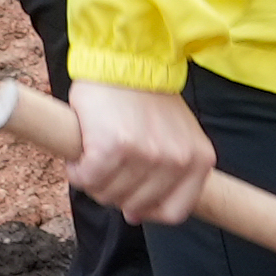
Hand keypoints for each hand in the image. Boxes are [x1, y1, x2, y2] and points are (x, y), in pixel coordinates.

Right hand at [64, 80, 215, 225]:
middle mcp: (177, 161)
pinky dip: (77, 171)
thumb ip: (165, 175)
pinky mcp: (113, 148)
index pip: (175, 211)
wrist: (125, 59)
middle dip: (113, 191)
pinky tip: (80, 153)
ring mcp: (147, 156)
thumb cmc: (146, 97)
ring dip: (93, 180)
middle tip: (106, 165)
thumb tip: (136, 215)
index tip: (131, 199)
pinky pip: (88, 179)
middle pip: (135, 206)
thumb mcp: (176, 136)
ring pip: (109, 195)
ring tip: (94, 153)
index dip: (147, 210)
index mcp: (199, 161)